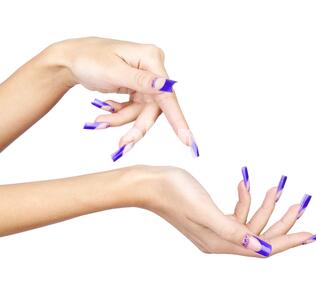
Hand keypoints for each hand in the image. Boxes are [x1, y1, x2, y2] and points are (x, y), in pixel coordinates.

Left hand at [58, 37, 197, 159]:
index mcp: (151, 59)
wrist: (71, 59)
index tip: (188, 140)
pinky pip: (134, 109)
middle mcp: (152, 69)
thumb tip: (164, 86)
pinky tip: (105, 110)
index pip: (167, 95)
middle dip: (135, 125)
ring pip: (142, 112)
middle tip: (122, 145)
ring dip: (121, 120)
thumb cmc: (88, 58)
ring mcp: (145, 80)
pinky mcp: (137, 88)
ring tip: (100, 121)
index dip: (177, 120)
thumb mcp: (112, 71)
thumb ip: (139, 81)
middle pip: (153, 108)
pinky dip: (120, 114)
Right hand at [142, 166, 315, 256]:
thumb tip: (260, 248)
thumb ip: (233, 231)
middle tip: (299, 203)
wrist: (151, 183)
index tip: (310, 233)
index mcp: (219, 242)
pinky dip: (244, 200)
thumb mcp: (205, 210)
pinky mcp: (211, 216)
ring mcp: (215, 229)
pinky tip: (243, 184)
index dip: (288, 241)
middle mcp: (219, 240)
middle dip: (281, 220)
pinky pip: (236, 213)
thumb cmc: (173, 193)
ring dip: (263, 206)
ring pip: (249, 223)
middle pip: (259, 235)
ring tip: (274, 187)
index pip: (262, 248)